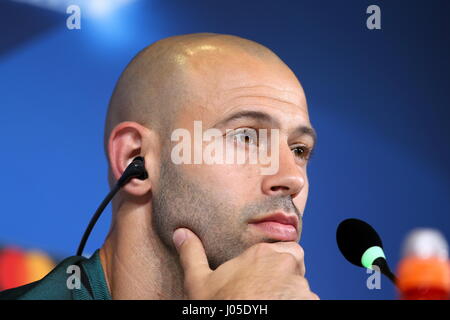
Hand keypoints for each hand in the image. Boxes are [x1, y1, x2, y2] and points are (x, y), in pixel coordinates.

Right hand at [172, 228, 319, 299]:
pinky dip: (296, 305)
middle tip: (266, 292)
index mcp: (262, 253)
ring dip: (291, 294)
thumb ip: (193, 254)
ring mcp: (299, 286)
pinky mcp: (310, 304)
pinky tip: (275, 309)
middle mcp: (285, 264)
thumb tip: (181, 233)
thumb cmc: (219, 307)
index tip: (262, 277)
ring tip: (268, 304)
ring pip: (302, 287)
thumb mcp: (199, 282)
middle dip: (286, 276)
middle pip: (295, 266)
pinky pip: (307, 302)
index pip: (283, 249)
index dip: (274, 263)